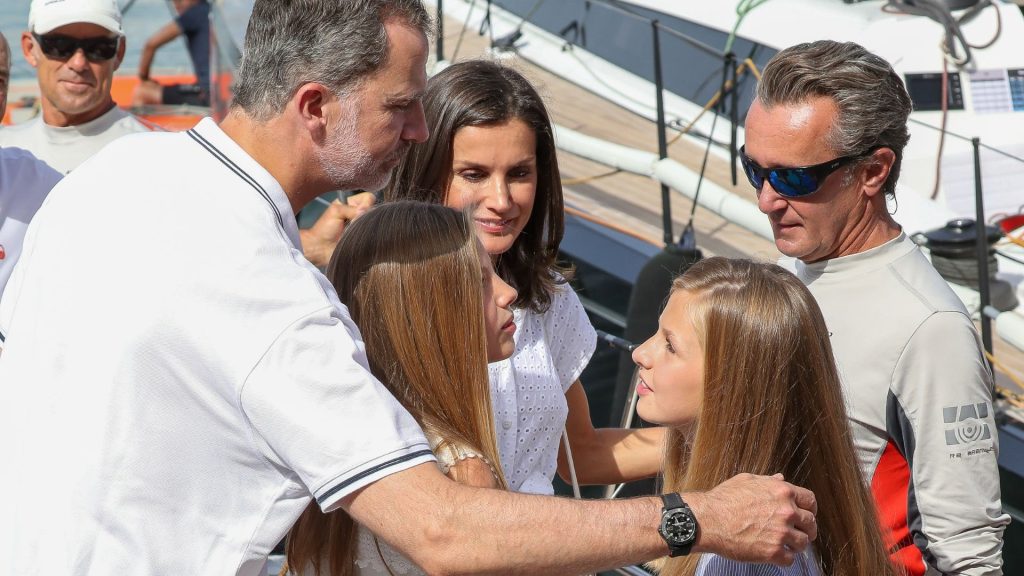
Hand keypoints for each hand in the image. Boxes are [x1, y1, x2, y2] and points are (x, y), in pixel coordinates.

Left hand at [299, 192, 375, 266]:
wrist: (321, 248)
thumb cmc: (324, 228)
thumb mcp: (335, 211)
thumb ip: (351, 208)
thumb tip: (365, 210)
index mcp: (352, 203)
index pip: (368, 197)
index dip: (365, 203)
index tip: (357, 211)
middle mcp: (359, 213)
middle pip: (374, 209)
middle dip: (365, 215)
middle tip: (353, 222)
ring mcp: (363, 226)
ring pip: (375, 221)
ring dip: (365, 226)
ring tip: (353, 231)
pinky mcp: (365, 237)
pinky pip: (374, 234)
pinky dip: (367, 235)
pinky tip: (358, 237)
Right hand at [685, 473, 816, 565]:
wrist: (708, 520)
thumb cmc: (723, 499)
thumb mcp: (746, 481)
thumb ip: (768, 481)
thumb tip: (780, 479)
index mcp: (782, 492)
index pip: (810, 501)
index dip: (810, 509)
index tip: (806, 515)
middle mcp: (786, 511)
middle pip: (811, 523)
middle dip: (806, 529)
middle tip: (799, 533)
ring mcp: (781, 533)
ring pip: (803, 543)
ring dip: (796, 545)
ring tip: (786, 545)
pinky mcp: (773, 552)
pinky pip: (790, 559)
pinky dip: (784, 558)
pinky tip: (775, 554)